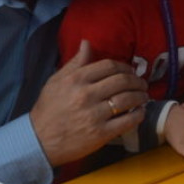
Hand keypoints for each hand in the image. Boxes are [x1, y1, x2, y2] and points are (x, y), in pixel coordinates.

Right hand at [31, 40, 147, 167]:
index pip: (109, 66)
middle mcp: (86, 95)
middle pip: (123, 81)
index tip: (131, 71)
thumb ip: (75, 63)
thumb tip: (87, 43)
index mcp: (76, 80)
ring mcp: (94, 115)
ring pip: (128, 99)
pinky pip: (128, 121)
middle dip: (138, 81)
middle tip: (142, 84)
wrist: (39, 141)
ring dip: (141, 96)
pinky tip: (140, 112)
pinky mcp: (101, 133)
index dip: (125, 67)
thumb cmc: (48, 109)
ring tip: (144, 96)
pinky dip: (139, 115)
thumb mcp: (56, 82)